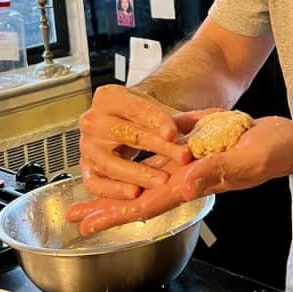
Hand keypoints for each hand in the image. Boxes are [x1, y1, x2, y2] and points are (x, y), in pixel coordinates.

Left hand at [70, 116, 292, 234]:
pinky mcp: (195, 141)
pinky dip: (141, 149)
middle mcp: (188, 175)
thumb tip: (184, 184)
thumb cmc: (275, 152)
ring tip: (88, 183)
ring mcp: (190, 159)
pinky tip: (123, 148)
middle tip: (72, 214)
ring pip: (146, 172)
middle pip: (139, 193)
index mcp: (196, 184)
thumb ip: (217, 170)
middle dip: (107, 205)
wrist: (290, 139)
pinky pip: (163, 148)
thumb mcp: (247, 159)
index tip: (90, 226)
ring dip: (117, 178)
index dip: (118, 215)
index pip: (150, 204)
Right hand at [77, 85, 192, 196]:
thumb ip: (180, 120)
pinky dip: (114, 191)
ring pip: (110, 163)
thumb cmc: (144, 119)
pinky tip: (134, 193)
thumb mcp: (161, 112)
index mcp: (109, 97)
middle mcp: (92, 120)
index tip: (174, 133)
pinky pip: (95, 184)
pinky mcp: (85, 169)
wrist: (128, 126)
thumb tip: (206, 125)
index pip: (135, 108)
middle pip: (126, 135)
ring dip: (138, 173)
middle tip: (182, 156)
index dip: (156, 121)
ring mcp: (86, 146)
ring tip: (162, 180)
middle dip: (158, 147)